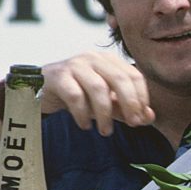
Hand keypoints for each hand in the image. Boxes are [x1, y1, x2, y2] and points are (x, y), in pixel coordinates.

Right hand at [40, 51, 155, 134]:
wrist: (41, 90)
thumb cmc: (79, 94)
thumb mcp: (106, 102)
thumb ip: (126, 108)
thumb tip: (150, 117)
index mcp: (110, 60)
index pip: (134, 75)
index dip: (142, 98)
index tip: (142, 119)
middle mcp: (94, 57)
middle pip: (120, 79)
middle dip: (129, 104)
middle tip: (133, 125)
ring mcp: (75, 64)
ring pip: (98, 88)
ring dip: (105, 113)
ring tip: (106, 132)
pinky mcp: (57, 76)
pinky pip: (75, 96)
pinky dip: (83, 114)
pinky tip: (85, 125)